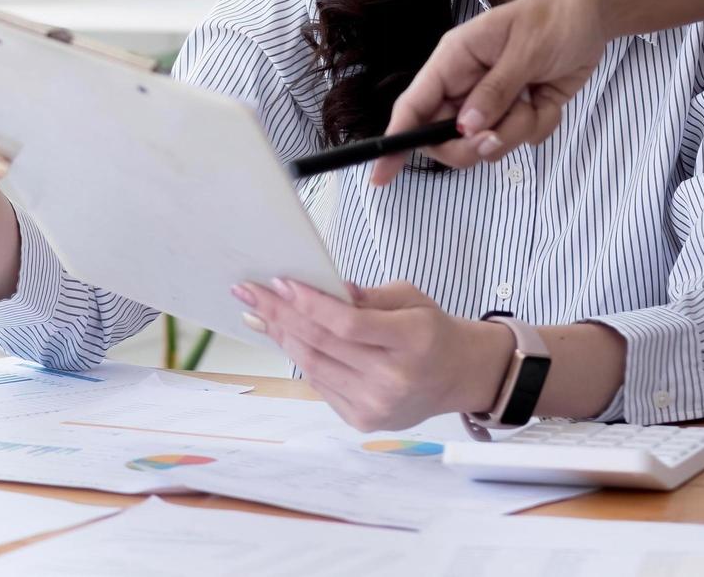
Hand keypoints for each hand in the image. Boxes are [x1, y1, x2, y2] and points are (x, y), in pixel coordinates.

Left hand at [232, 279, 507, 431]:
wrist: (454, 376)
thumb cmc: (430, 331)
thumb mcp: (410, 299)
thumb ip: (367, 296)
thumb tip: (324, 288)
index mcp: (413, 343)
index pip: (349, 324)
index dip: (310, 303)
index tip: (280, 283)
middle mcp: (394, 380)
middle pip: (322, 345)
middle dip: (279, 315)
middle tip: (249, 293)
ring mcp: (376, 406)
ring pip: (313, 366)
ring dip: (281, 336)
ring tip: (258, 312)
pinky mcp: (362, 420)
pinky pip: (319, 383)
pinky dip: (299, 358)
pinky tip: (284, 336)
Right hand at [371, 0, 608, 184]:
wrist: (594, 14)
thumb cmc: (555, 18)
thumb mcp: (524, 51)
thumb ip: (495, 92)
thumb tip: (466, 129)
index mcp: (454, 60)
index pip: (414, 105)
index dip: (395, 140)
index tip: (381, 174)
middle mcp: (466, 84)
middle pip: (447, 138)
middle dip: (476, 144)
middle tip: (500, 136)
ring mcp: (492, 100)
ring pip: (487, 143)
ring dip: (517, 131)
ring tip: (535, 98)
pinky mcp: (518, 111)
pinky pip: (520, 140)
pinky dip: (539, 126)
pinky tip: (548, 97)